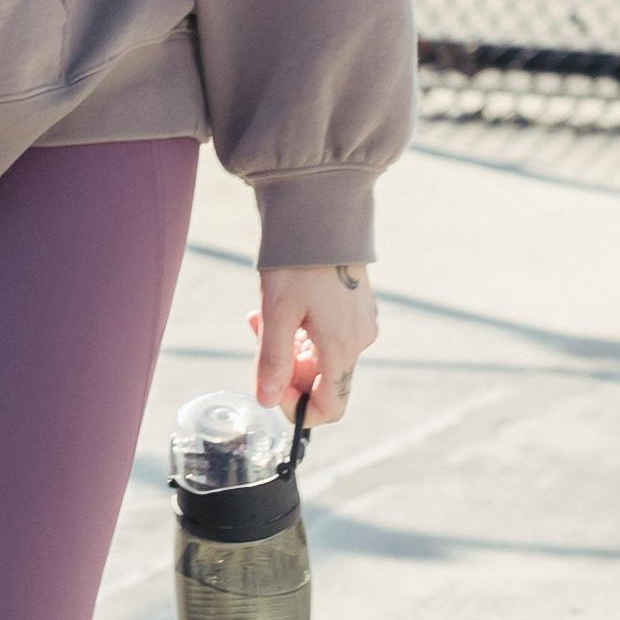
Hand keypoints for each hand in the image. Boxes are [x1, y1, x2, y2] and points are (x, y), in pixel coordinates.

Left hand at [255, 262, 377, 429]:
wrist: (322, 210)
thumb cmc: (298, 259)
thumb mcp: (276, 312)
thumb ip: (273, 361)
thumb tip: (266, 400)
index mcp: (343, 346)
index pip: (330, 407)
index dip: (297, 408)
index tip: (270, 386)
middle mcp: (359, 339)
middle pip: (322, 381)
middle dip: (286, 370)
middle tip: (258, 337)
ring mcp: (361, 321)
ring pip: (322, 357)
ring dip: (290, 347)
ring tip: (262, 316)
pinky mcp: (356, 306)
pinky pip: (328, 335)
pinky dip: (303, 331)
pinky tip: (282, 306)